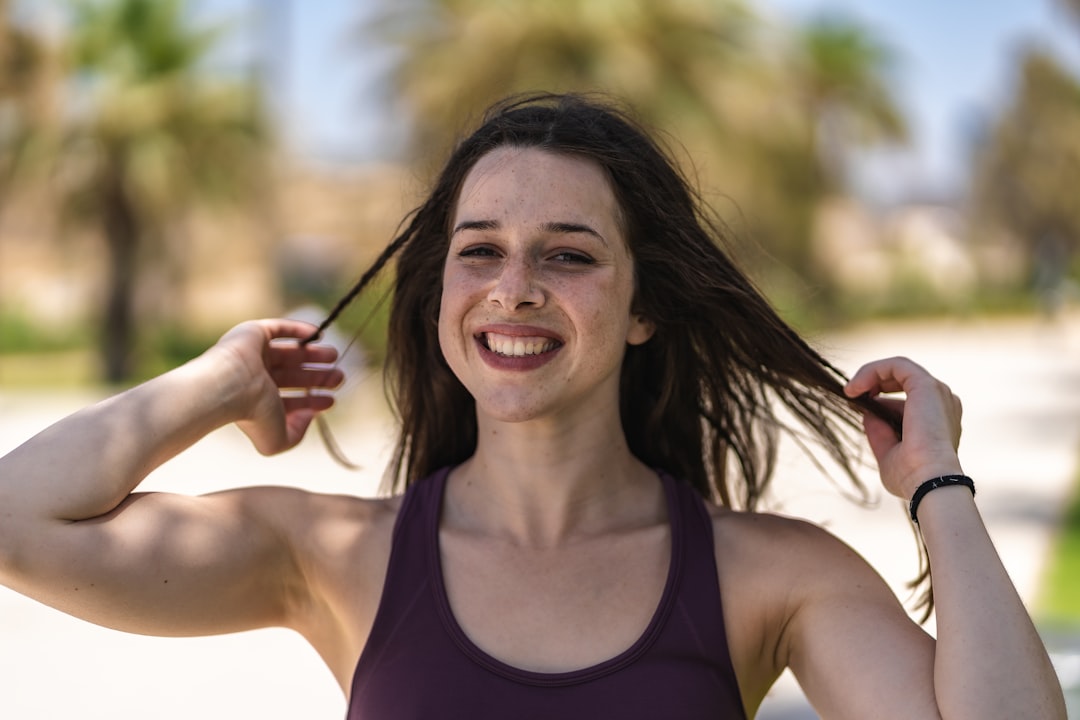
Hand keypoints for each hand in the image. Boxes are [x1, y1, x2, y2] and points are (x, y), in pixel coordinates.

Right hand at [210, 319, 343, 455]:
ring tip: (334, 357)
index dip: (311, 401)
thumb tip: (310, 415)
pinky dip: (299, 330)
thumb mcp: (278, 440)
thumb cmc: (253, 414)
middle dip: (316, 377)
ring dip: (312, 355)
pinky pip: (279, 328)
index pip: (289, 401)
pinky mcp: (253, 334)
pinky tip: (318, 333)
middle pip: (292, 376)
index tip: (331, 400)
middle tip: (339, 377)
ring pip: (289, 353)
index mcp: (257, 402)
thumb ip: (297, 434)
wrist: (229, 386)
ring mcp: (253, 355)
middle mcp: (254, 378)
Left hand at [843, 357, 962, 499]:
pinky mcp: (926, 385)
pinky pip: (896, 365)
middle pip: (902, 381)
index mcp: (939, 419)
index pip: (906, 399)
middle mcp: (942, 402)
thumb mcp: (888, 453)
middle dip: (873, 384)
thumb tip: (867, 413)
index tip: (856, 405)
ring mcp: (937, 392)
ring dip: (870, 375)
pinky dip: (873, 370)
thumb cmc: (912, 476)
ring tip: (850, 392)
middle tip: (851, 395)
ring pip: (899, 369)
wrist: (928, 481)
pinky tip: (855, 388)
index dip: (879, 398)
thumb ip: (878, 431)